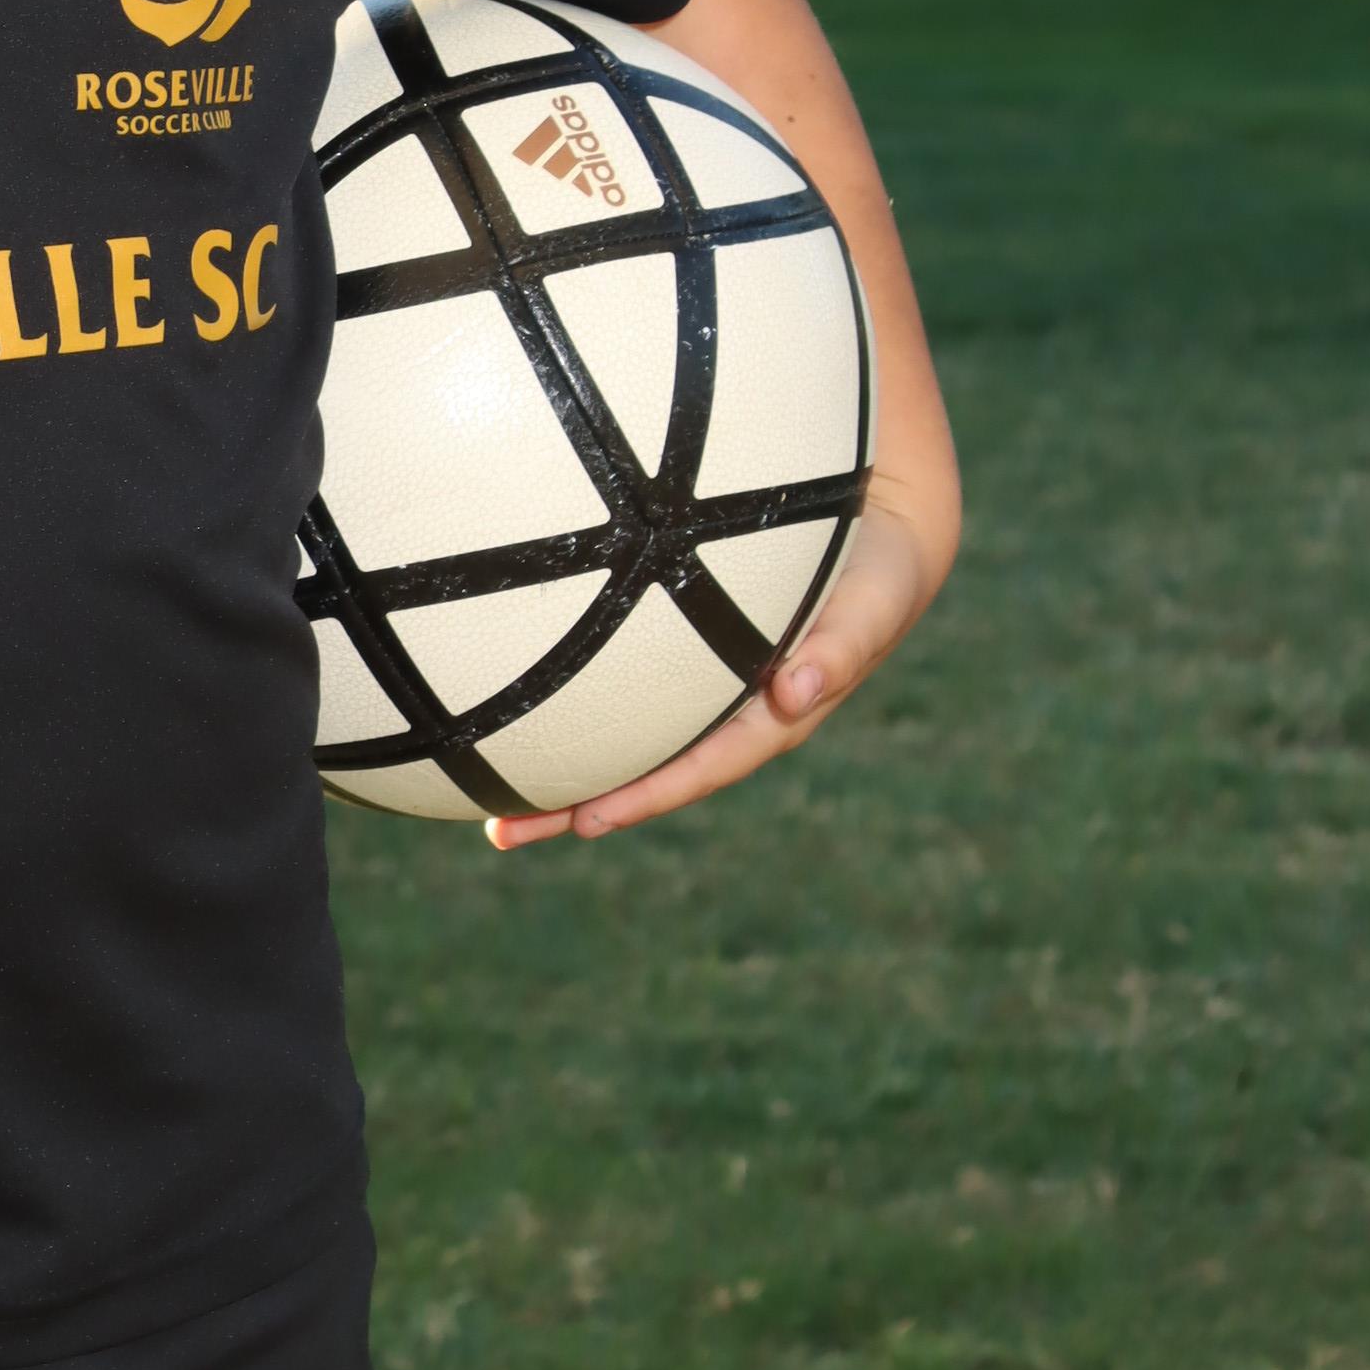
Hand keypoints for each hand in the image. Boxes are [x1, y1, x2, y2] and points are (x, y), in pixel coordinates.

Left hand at [485, 474, 952, 852]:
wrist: (883, 538)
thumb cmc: (879, 570)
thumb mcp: (874, 603)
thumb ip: (845, 644)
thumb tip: (800, 690)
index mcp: (771, 717)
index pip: (697, 768)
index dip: (645, 796)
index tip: (587, 821)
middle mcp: (729, 716)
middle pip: (646, 772)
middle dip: (576, 805)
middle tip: (503, 831)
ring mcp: (705, 693)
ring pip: (627, 743)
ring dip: (562, 773)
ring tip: (487, 802)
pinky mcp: (687, 661)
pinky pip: (625, 694)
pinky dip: (574, 710)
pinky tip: (511, 711)